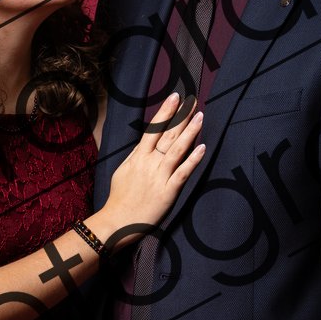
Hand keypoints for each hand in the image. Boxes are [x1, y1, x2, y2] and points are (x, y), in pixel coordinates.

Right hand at [101, 92, 204, 245]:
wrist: (117, 222)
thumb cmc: (119, 198)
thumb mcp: (123, 171)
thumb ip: (135, 156)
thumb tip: (144, 144)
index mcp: (138, 157)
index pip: (154, 129)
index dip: (166, 112)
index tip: (175, 98)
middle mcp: (149, 163)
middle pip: (168, 134)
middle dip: (181, 116)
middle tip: (193, 100)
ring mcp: (159, 176)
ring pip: (177, 149)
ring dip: (190, 132)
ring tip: (200, 116)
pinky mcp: (168, 191)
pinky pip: (183, 172)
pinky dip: (193, 160)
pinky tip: (202, 147)